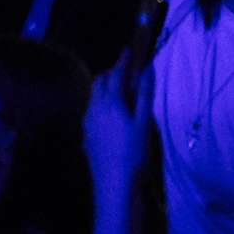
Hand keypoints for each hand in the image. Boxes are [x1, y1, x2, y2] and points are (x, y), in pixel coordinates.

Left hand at [84, 53, 157, 186]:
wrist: (113, 183)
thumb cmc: (133, 151)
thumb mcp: (143, 121)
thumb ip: (143, 94)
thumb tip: (147, 69)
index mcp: (109, 101)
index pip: (115, 73)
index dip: (122, 60)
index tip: (127, 49)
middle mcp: (94, 107)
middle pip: (99, 81)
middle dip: (111, 72)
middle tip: (125, 70)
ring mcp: (88, 121)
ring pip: (94, 96)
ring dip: (105, 87)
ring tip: (119, 90)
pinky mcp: (86, 134)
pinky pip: (92, 109)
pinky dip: (101, 102)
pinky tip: (111, 113)